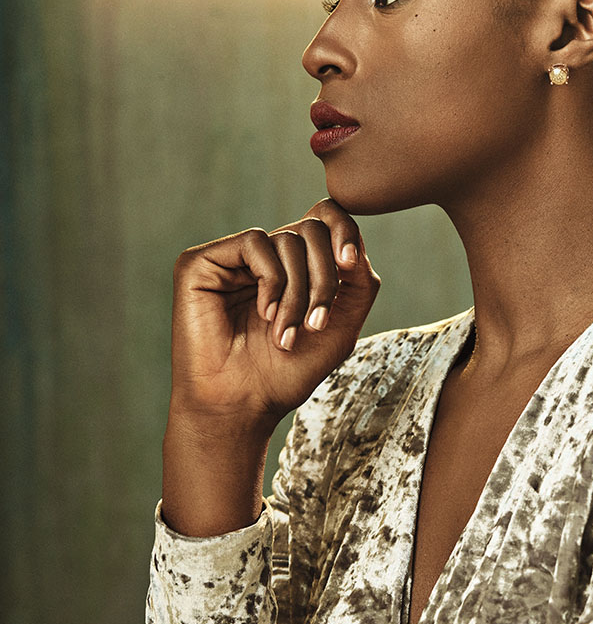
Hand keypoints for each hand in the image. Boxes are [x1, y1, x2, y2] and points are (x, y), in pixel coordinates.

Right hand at [169, 198, 380, 435]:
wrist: (243, 405)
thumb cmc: (287, 372)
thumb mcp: (341, 326)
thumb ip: (360, 282)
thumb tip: (356, 240)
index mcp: (293, 264)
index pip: (325, 218)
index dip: (345, 229)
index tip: (351, 264)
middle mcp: (263, 255)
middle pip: (313, 228)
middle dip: (325, 277)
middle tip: (317, 324)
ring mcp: (231, 257)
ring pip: (288, 239)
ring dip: (298, 293)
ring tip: (285, 335)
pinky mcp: (201, 262)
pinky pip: (256, 243)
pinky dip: (271, 281)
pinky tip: (264, 314)